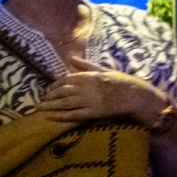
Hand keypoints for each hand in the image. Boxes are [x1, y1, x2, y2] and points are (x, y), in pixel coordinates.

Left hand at [40, 66, 160, 125]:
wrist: (137, 95)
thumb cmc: (122, 82)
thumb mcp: (104, 70)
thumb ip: (87, 65)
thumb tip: (71, 58)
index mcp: (90, 76)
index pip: (66, 79)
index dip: (55, 84)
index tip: (49, 89)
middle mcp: (88, 88)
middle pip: (63, 91)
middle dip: (50, 95)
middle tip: (42, 100)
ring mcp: (90, 101)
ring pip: (65, 103)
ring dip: (50, 106)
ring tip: (40, 108)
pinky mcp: (94, 113)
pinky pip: (74, 115)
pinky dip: (61, 116)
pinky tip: (50, 117)